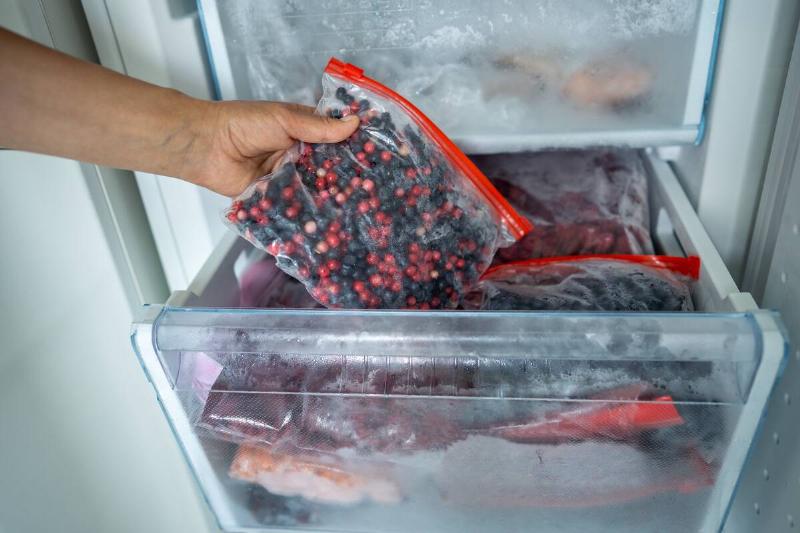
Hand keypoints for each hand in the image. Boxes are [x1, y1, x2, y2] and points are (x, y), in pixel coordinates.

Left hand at [180, 101, 359, 196]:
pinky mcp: (274, 198)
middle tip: (371, 191)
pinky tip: (327, 223)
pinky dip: (306, 214)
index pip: (334, 141)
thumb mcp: (285, 119)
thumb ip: (318, 127)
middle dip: (344, 180)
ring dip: (328, 199)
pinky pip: (294, 207)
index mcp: (303, 132)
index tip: (377, 159)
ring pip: (314, 190)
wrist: (206, 146)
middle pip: (327, 170)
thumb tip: (354, 124)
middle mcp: (298, 156)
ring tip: (356, 211)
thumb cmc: (243, 124)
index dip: (353, 149)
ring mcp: (287, 178)